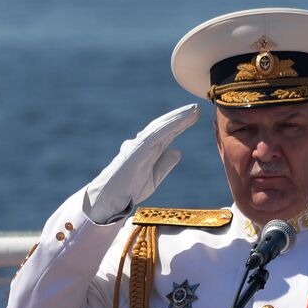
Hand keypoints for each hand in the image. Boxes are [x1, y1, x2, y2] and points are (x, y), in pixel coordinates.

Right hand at [83, 103, 198, 224]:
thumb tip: (177, 150)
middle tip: (197, 108)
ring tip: (193, 110)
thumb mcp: (154, 178)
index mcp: (147, 150)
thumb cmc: (128, 189)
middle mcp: (142, 143)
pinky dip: (170, 126)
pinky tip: (181, 120)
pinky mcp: (137, 149)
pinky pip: (156, 135)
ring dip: (177, 117)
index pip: (166, 134)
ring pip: (161, 127)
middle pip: (165, 127)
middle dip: (181, 117)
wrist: (110, 199)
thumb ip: (165, 164)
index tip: (194, 117)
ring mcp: (139, 145)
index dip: (180, 124)